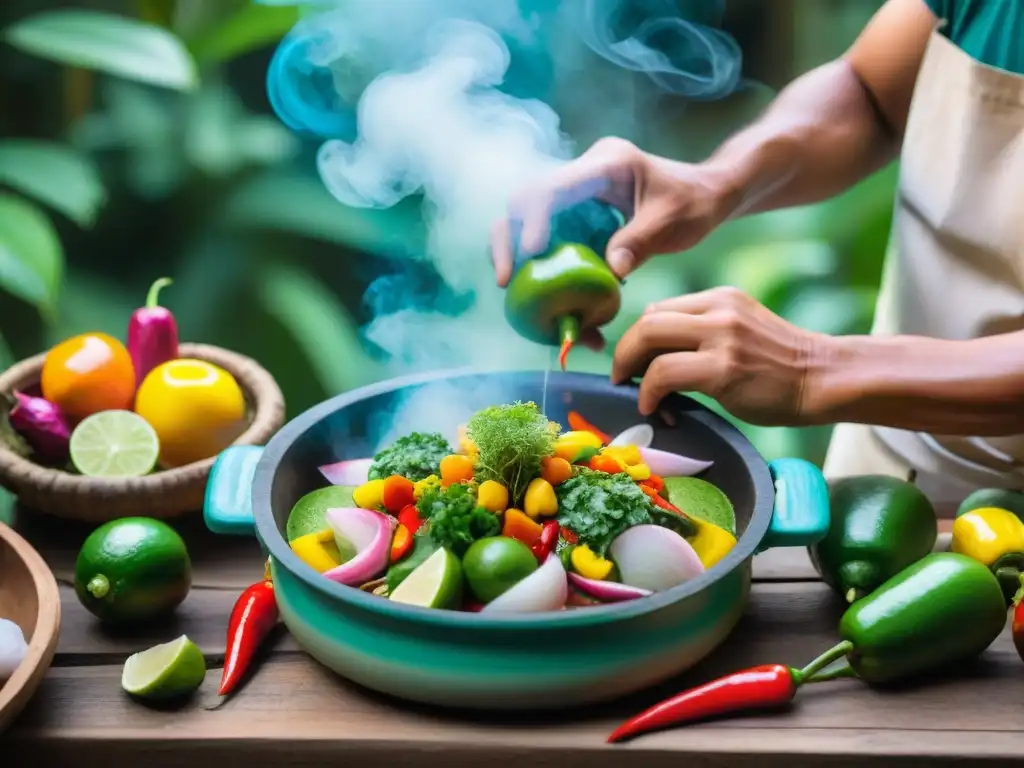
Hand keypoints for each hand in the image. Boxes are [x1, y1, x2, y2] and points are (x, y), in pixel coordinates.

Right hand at [489, 137, 737, 286]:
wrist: (704, 195)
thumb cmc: (694, 202)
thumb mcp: (672, 223)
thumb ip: (639, 244)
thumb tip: (610, 274)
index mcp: (604, 164)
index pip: (552, 186)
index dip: (534, 219)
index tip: (532, 254)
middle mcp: (580, 175)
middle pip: (523, 201)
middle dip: (508, 240)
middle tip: (506, 282)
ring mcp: (573, 196)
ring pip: (525, 222)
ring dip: (517, 258)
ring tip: (517, 295)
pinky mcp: (573, 217)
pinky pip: (545, 241)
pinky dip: (540, 268)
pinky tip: (545, 299)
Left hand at [611, 287, 829, 424]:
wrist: (823, 378)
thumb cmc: (779, 364)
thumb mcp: (739, 329)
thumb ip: (701, 328)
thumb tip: (654, 338)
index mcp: (720, 297)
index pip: (659, 309)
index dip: (638, 338)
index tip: (635, 363)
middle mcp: (719, 310)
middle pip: (646, 321)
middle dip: (624, 351)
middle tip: (622, 377)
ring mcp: (722, 337)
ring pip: (649, 340)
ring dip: (630, 369)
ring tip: (635, 393)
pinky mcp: (723, 368)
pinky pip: (664, 373)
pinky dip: (649, 391)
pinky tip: (654, 407)